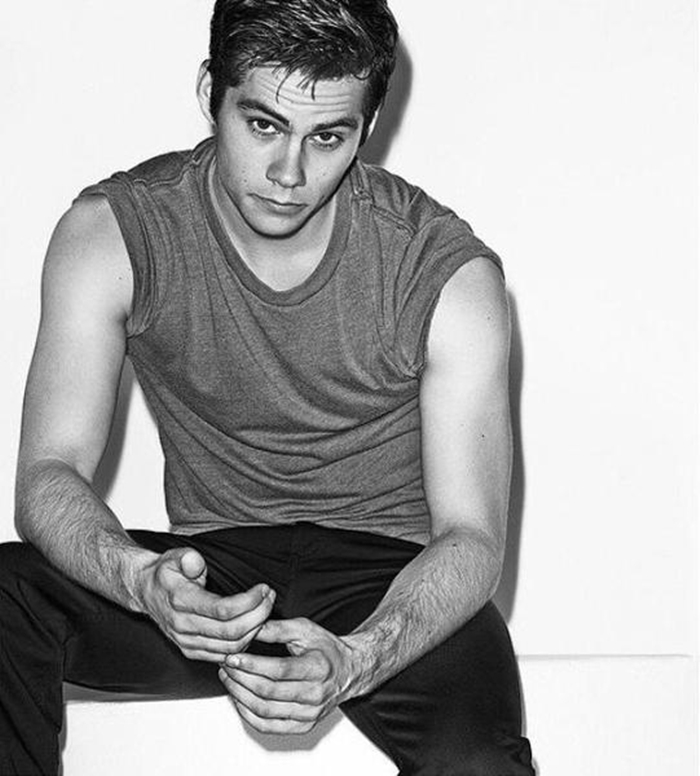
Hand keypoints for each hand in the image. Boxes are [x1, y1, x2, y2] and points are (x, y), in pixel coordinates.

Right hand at [135, 547, 274, 662]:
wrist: (146, 592)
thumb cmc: (165, 573)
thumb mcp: (174, 556)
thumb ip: (187, 558)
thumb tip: (196, 563)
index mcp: (181, 602)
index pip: (223, 610)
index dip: (250, 601)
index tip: (263, 588)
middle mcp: (183, 626)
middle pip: (231, 632)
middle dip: (258, 615)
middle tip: (269, 597)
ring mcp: (187, 642)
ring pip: (230, 648)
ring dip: (254, 630)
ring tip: (265, 609)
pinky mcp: (191, 651)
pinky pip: (223, 655)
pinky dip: (243, 644)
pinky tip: (252, 626)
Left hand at [218, 617, 360, 733]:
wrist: (348, 671)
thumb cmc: (326, 649)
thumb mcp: (305, 629)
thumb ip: (277, 629)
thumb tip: (250, 627)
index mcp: (318, 668)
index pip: (278, 671)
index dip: (252, 665)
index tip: (233, 657)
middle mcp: (316, 695)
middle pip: (269, 692)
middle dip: (241, 679)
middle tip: (226, 666)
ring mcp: (309, 714)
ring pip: (265, 711)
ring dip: (240, 696)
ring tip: (229, 680)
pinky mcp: (302, 726)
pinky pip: (269, 727)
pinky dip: (249, 715)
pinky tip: (239, 699)